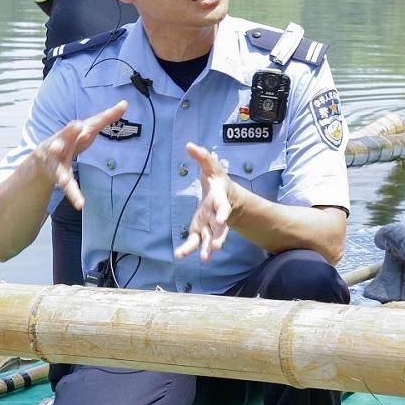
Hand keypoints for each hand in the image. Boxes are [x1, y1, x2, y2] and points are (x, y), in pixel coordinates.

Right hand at [27, 101, 127, 209]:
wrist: (42, 159)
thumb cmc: (70, 140)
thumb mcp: (86, 129)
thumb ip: (106, 117)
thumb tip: (125, 103)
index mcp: (69, 133)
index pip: (82, 126)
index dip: (87, 123)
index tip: (86, 121)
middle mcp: (60, 144)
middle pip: (63, 139)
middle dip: (68, 134)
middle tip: (70, 132)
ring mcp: (57, 162)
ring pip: (59, 168)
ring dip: (61, 174)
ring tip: (63, 181)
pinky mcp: (59, 176)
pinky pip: (67, 186)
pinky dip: (73, 195)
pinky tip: (80, 203)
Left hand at [175, 143, 232, 261]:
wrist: (225, 196)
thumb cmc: (217, 180)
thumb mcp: (211, 167)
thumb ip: (202, 157)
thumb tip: (189, 145)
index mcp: (220, 200)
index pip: (222, 207)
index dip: (222, 214)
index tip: (221, 220)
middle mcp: (217, 215)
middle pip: (220, 228)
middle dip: (219, 237)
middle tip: (216, 247)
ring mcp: (210, 225)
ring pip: (211, 238)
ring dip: (208, 248)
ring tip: (205, 258)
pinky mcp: (201, 231)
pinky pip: (195, 242)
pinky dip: (188, 249)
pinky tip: (179, 255)